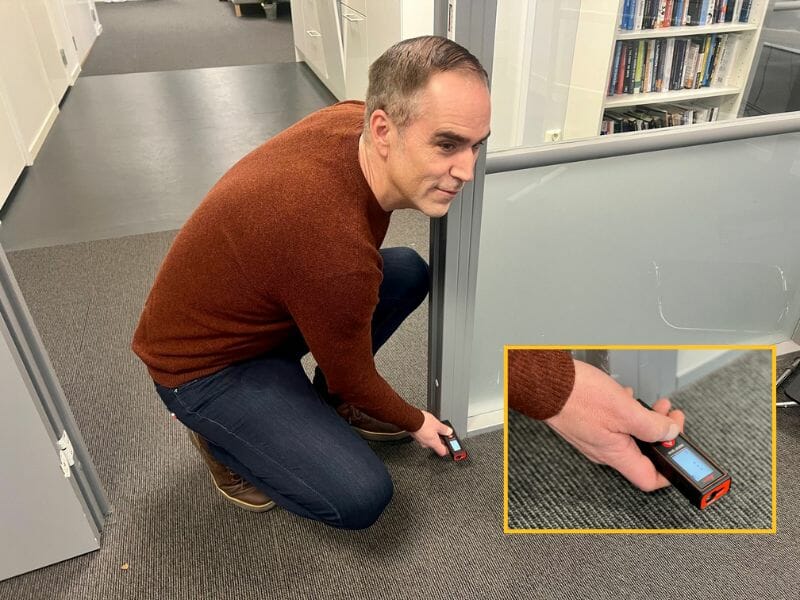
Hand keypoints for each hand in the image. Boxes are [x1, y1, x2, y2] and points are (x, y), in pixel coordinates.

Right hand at [410, 410, 452, 456]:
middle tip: (444, 433)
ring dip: (433, 435)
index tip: (450, 445)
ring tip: (435, 427)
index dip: (448, 449)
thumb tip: (449, 432)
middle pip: (436, 445)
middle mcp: (426, 444)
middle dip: (440, 439)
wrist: (410, 418)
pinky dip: (426, 433)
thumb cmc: (423, 422)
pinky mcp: (416, 436)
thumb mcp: (438, 424)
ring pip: (429, 440)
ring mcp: (420, 440)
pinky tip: (427, 426)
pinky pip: (423, 436)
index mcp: (433, 443)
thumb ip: (445, 429)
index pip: (443, 452)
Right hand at [544, 360, 684, 491]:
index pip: (650, 479)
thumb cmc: (577, 397)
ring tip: (655, 406)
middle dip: (662, 436)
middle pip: (642, 455)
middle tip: (671, 418)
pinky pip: (614, 426)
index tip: (680, 450)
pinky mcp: (587, 425)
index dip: (670, 470)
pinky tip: (628, 398)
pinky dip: (628, 414)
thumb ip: (652, 425)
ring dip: (646, 422)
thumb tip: (670, 433)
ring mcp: (595, 438)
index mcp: (616, 454)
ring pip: (629, 437)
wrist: (546, 383)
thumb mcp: (625, 410)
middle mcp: (604, 451)